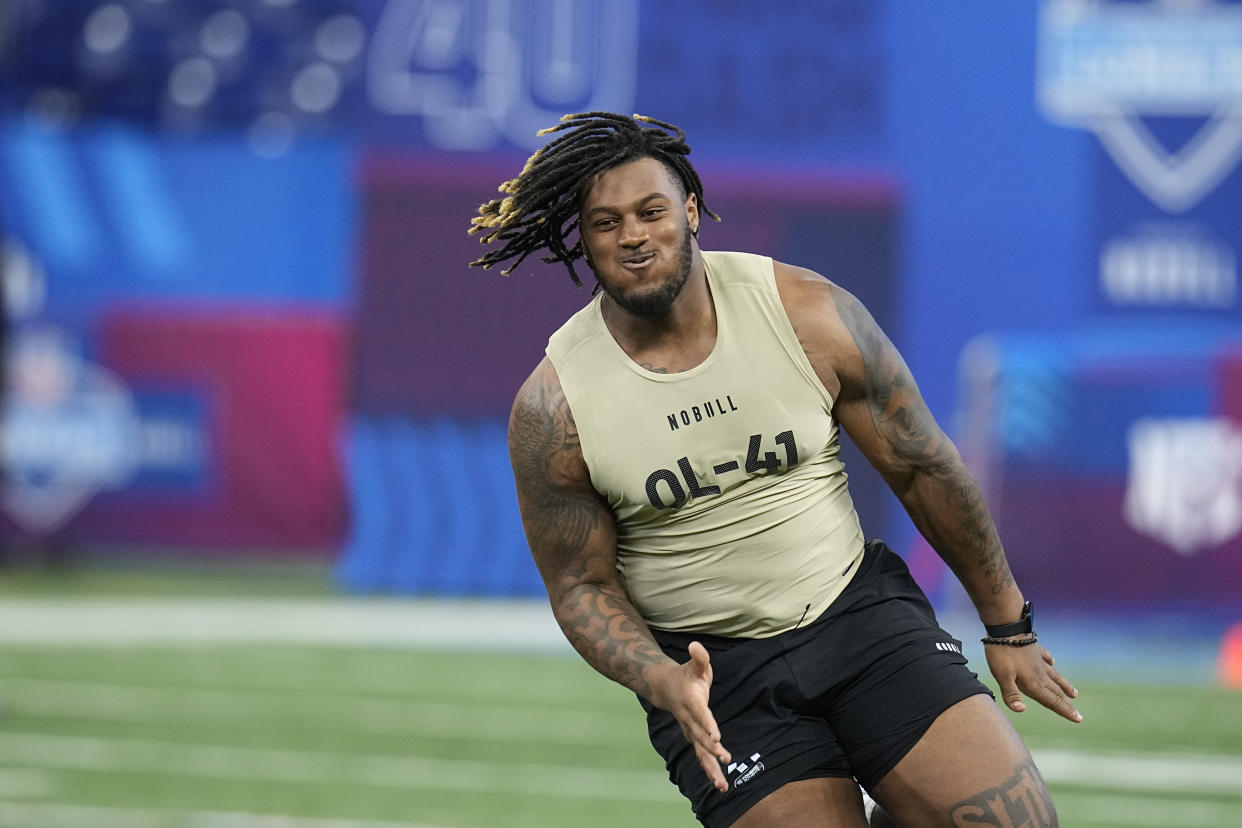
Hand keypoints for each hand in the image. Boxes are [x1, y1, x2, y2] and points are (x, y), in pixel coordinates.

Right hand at [650, 641, 731, 791]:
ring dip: (711, 769)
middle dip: (712, 749)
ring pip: (700, 753)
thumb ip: (699, 657)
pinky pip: (701, 757)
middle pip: (701, 737)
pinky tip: (720, 785)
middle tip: (725, 759)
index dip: (708, 726)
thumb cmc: (685, 675)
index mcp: (691, 701)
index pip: (701, 715)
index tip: (717, 737)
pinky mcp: (693, 738)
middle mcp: (689, 720)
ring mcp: (690, 731)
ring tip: (722, 785)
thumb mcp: (695, 664)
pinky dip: (710, 771)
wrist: (664, 688)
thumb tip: (695, 645)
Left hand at [984, 641, 1081, 722]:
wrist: (1005, 628)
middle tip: (1079, 715)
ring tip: (1074, 694)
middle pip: (1056, 692)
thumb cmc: (1002, 653)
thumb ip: (1011, 694)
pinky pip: (1045, 657)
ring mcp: (1038, 660)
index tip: (1078, 719)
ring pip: (1055, 676)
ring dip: (1065, 686)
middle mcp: (1040, 673)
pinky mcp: (1034, 648)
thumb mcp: (1001, 676)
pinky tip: (1053, 663)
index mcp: (1033, 682)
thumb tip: (1021, 710)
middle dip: (1067, 704)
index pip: (1052, 701)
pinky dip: (1050, 662)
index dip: (1064, 711)